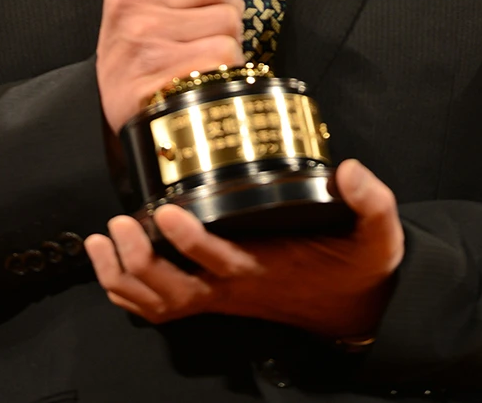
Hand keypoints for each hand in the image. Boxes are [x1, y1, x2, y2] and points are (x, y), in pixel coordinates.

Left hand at [85, 158, 403, 338]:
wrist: (360, 309)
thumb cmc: (359, 268)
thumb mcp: (378, 232)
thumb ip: (370, 200)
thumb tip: (349, 171)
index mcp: (265, 267)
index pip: (217, 258)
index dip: (188, 239)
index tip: (166, 209)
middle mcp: (234, 286)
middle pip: (172, 290)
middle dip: (139, 259)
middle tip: (119, 222)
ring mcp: (221, 296)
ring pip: (159, 304)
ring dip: (123, 277)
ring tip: (102, 240)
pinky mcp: (215, 296)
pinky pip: (162, 309)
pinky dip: (130, 293)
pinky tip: (112, 264)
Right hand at [96, 0, 246, 131]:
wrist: (127, 104)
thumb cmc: (147, 41)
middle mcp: (133, 0)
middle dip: (223, 5)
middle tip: (200, 26)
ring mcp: (146, 36)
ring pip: (228, 19)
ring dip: (226, 38)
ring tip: (198, 50)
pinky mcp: (165, 70)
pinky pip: (226, 53)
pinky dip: (226, 65)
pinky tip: (202, 71)